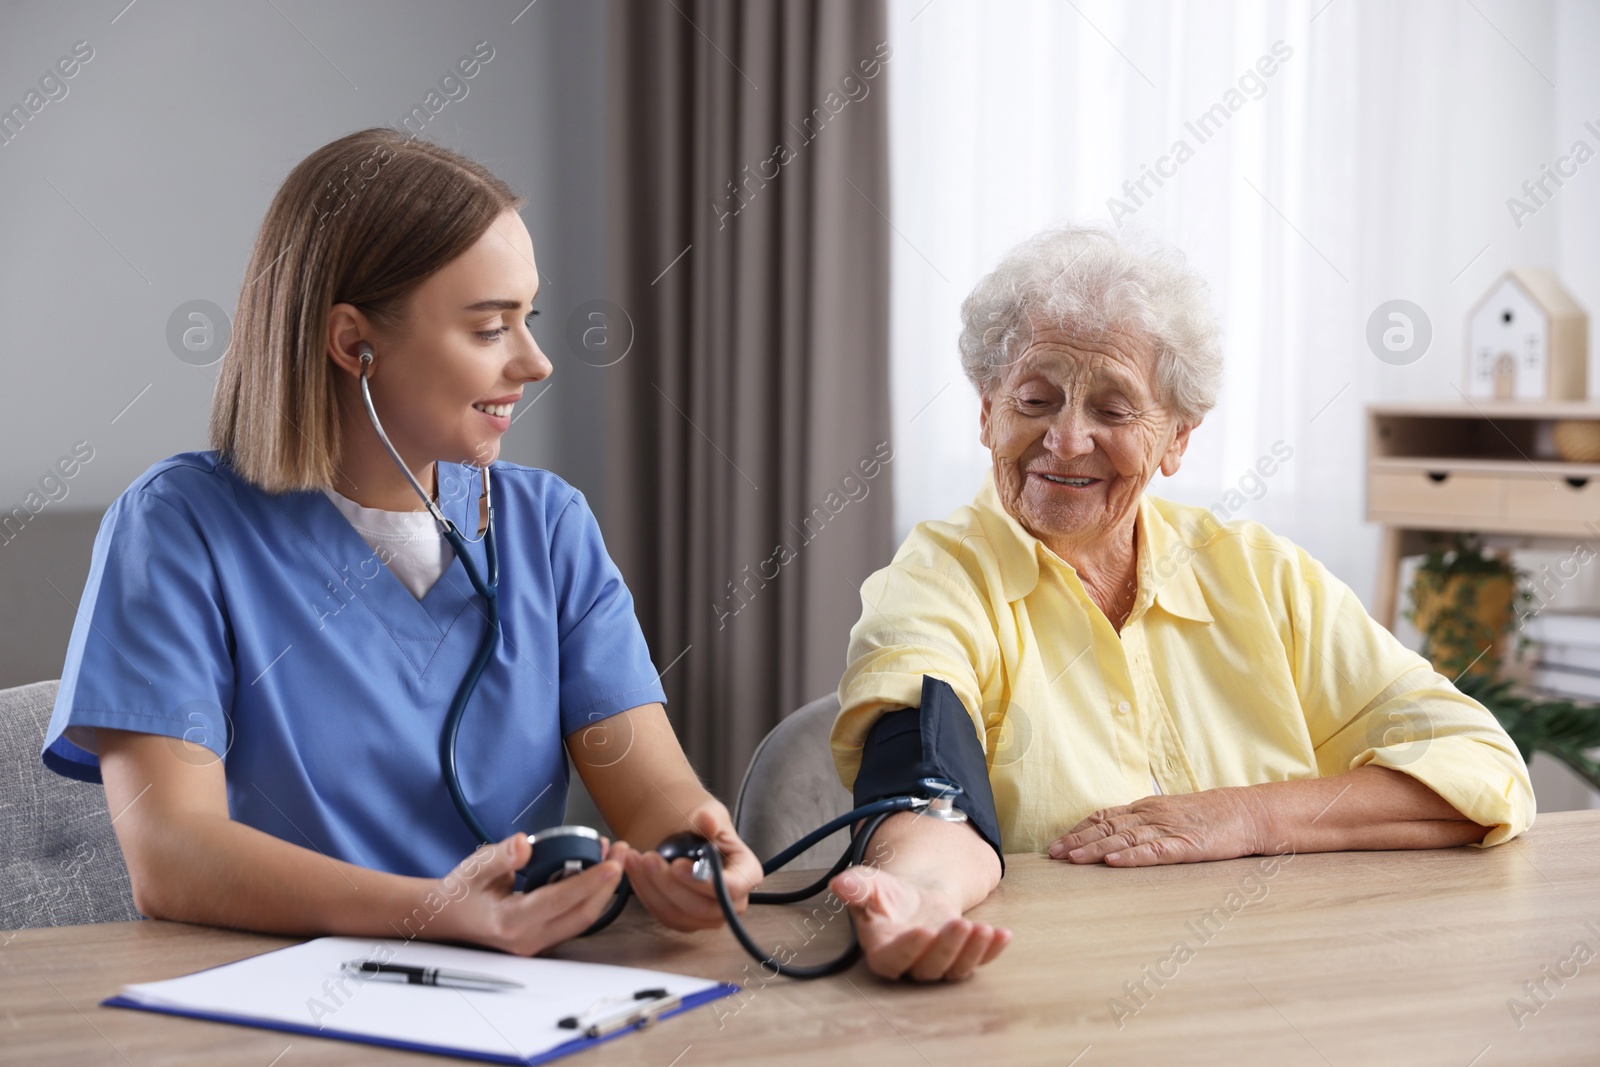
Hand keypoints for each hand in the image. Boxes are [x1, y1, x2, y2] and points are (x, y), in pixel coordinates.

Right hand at [428, 832, 622, 954]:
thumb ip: (500, 857)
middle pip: (582, 915)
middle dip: (609, 884)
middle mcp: (529, 938)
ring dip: (604, 890)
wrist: (447, 917)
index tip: (613, 862)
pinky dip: (592, 896)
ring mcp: (538, 943)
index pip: (561, 902)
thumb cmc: (462, 891)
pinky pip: (576, 919)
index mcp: (512, 921)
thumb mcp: (475, 867)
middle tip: (623, 852)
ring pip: (583, 920)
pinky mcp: (545, 939)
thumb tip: (523, 844)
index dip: (590, 881)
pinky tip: (598, 871)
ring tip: (616, 856)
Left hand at [610, 801, 764, 931]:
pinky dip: (644, 892)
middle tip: (649, 859)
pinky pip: (662, 914)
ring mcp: (709, 915)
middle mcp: (733, 902)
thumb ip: (707, 819)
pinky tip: (634, 870)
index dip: (703, 882)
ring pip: (678, 914)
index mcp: (747, 873)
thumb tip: (707, 820)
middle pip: (702, 907)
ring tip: (636, 859)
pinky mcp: (686, 921)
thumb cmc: (702, 827)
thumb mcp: (707, 814)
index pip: (731, 888)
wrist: (686, 838)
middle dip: (670, 885)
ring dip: (652, 888)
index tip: (676, 865)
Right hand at [827, 866, 1010, 981]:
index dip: (909, 950)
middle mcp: (911, 964)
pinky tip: (1003, 935)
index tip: (924, 931)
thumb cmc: (885, 895)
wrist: (911, 898)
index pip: (893, 960)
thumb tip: (839, 884)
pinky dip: (992, 951)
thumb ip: (855, 887)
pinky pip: (978, 961)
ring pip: (955, 969)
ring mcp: (938, 963)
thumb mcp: (868, 884)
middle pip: (929, 968)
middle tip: (960, 924)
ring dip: (973, 952)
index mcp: (883, 951)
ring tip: (984, 929)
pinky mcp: (961, 957)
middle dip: (947, 948)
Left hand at [1049, 787, 1270, 865]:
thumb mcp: (1170, 815)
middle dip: (1077, 840)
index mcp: (1146, 808)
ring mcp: (1168, 828)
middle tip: (1053, 854)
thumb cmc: (1208, 816)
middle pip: (1107, 827)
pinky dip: (1132, 857)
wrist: (1247, 812)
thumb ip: (1144, 824)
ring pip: (1124, 838)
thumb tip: (1115, 837)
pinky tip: (1113, 863)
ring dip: (1095, 849)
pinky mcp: (1186, 845)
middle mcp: (1151, 815)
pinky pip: (1154, 851)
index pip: (1103, 816)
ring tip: (1072, 859)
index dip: (1078, 829)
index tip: (1056, 843)